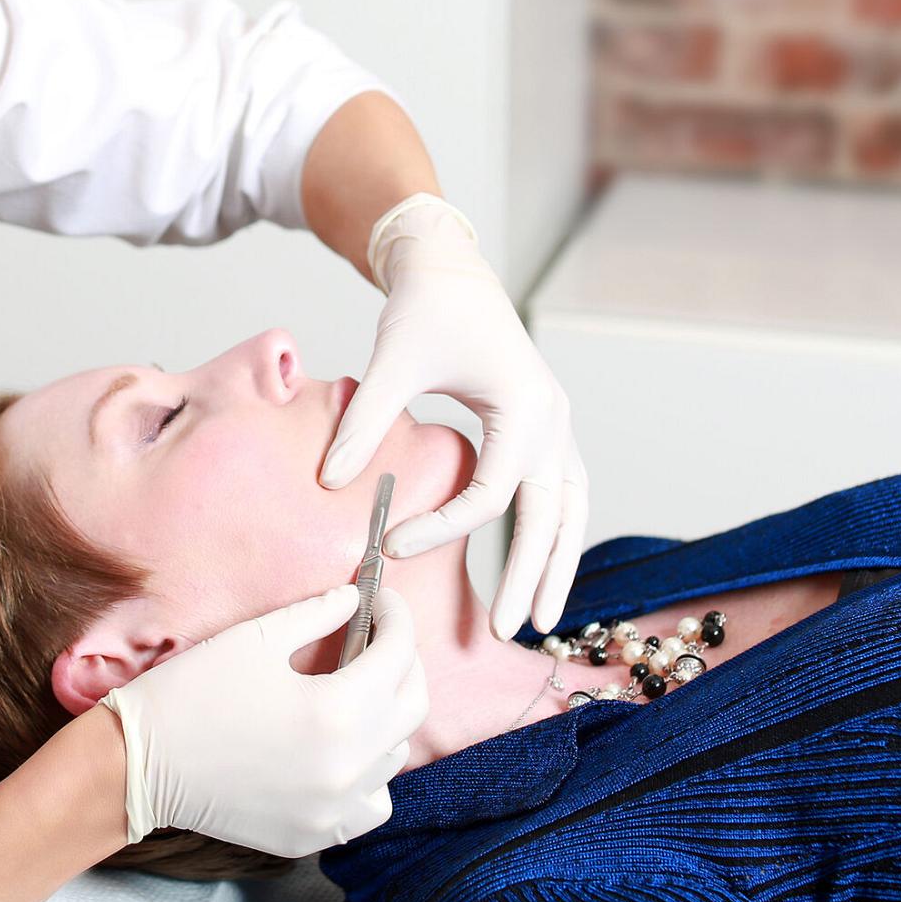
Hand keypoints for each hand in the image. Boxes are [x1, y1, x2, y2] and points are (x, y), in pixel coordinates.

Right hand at [99, 585, 426, 855]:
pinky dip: (370, 774)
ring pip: (395, 756)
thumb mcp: (256, 639)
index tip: (381, 601)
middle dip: (403, 662)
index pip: (399, 654)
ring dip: (386, 715)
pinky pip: (370, 803)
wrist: (138, 765)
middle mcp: (347, 767)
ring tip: (355, 690)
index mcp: (336, 711)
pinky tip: (343, 751)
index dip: (396, 618)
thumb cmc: (192, 693)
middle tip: (377, 638)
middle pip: (412, 705)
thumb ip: (317, 614)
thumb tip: (354, 599)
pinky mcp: (314, 834)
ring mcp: (333, 809)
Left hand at [319, 195, 588, 640]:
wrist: (450, 271)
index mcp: (524, 407)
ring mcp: (558, 423)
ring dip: (557, 561)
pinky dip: (555, 529)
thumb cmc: (425, 309)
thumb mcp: (392, 362)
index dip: (442, 526)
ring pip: (570, 508)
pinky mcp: (546, 425)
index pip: (489, 492)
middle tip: (507, 630)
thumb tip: (330, 481)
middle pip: (551, 515)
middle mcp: (554, 419)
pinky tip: (539, 563)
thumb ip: (365, 423)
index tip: (391, 544)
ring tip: (540, 617)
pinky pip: (563, 490)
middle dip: (532, 576)